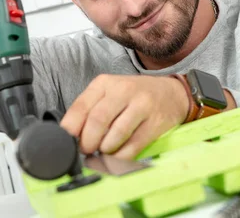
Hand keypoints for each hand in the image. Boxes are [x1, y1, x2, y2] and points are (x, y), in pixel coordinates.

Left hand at [60, 74, 188, 159]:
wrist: (171, 93)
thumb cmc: (133, 96)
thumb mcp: (109, 93)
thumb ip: (89, 110)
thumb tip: (70, 137)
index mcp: (105, 83)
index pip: (80, 107)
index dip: (71, 130)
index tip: (68, 143)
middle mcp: (123, 90)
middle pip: (97, 121)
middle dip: (88, 142)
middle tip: (87, 151)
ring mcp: (142, 105)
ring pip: (115, 135)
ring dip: (105, 150)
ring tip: (103, 152)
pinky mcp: (156, 122)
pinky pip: (133, 146)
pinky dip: (120, 157)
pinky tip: (116, 157)